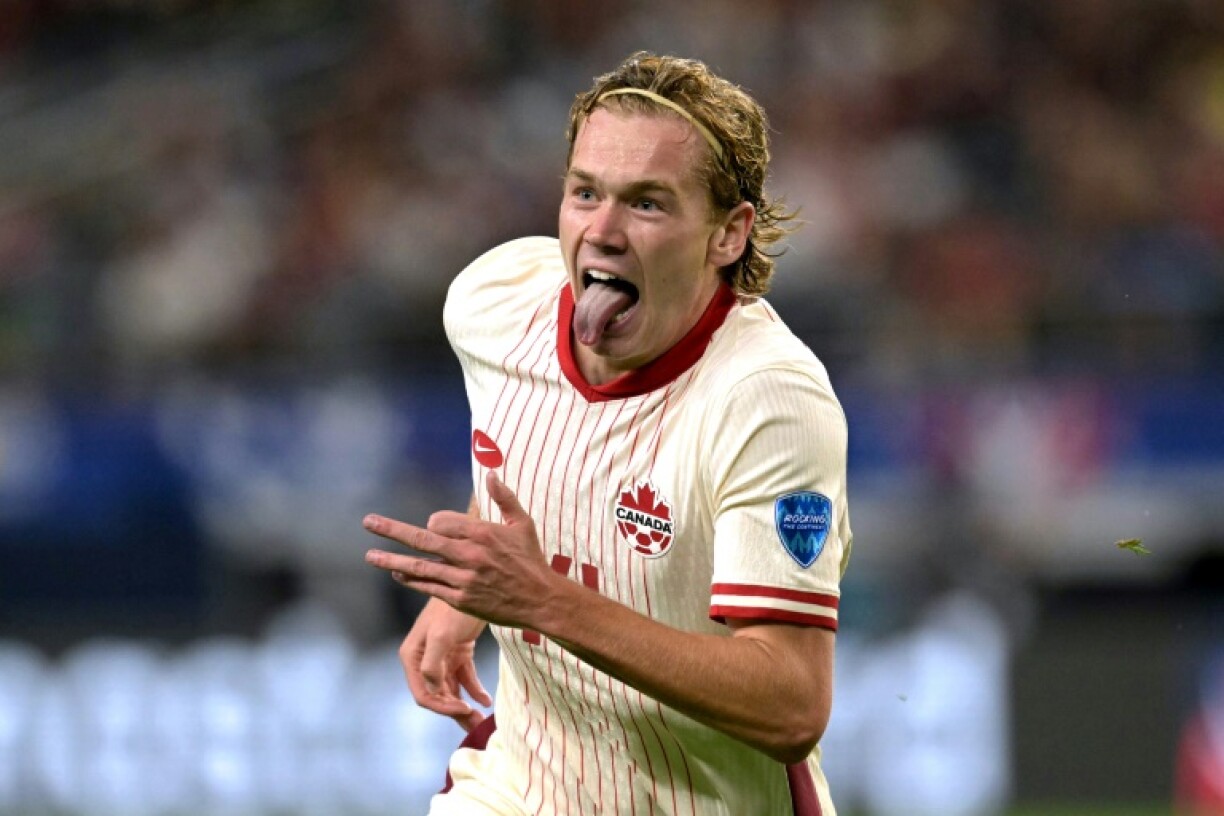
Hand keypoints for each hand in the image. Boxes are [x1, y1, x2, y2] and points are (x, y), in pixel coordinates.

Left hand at [363, 471, 559, 630]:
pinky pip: (429, 588)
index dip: (434, 522)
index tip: (435, 525)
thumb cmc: (531, 560)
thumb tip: (490, 473)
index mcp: (482, 533)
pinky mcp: (461, 600)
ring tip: (370, 555)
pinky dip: (411, 580)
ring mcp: (463, 580)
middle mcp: (469, 556)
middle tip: (368, 522)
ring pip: (419, 568)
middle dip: (392, 530)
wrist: (541, 600)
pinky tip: (396, 574)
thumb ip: (505, 498)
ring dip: (391, 561)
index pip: (440, 521)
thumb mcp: (523, 524)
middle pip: (422, 540)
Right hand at [400, 598, 490, 731]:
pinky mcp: (458, 651)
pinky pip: (465, 678)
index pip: (423, 694)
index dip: (442, 707)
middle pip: (438, 696)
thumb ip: (432, 664)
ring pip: (452, 690)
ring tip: (482, 720)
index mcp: (413, 657)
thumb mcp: (441, 635)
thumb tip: (432, 690)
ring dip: (465, 706)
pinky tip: (486, 699)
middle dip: (456, 713)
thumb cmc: (452, 607)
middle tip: (477, 727)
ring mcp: (442, 656)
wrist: (473, 582)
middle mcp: (424, 659)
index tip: (465, 710)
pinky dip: (474, 690)